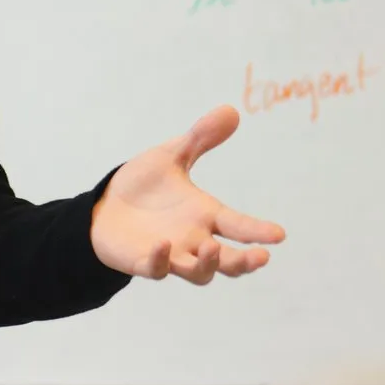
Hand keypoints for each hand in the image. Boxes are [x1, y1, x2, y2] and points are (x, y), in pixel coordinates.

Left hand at [90, 105, 285, 282]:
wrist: (105, 206)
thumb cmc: (144, 185)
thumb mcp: (171, 156)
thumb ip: (200, 138)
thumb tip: (231, 110)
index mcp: (207, 215)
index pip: (239, 226)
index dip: (259, 231)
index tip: (279, 234)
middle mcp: (194, 239)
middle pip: (228, 261)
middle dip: (245, 261)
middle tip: (261, 258)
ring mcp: (171, 254)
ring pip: (199, 273)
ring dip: (208, 264)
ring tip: (211, 248)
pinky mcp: (143, 262)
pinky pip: (157, 270)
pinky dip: (161, 260)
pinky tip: (162, 245)